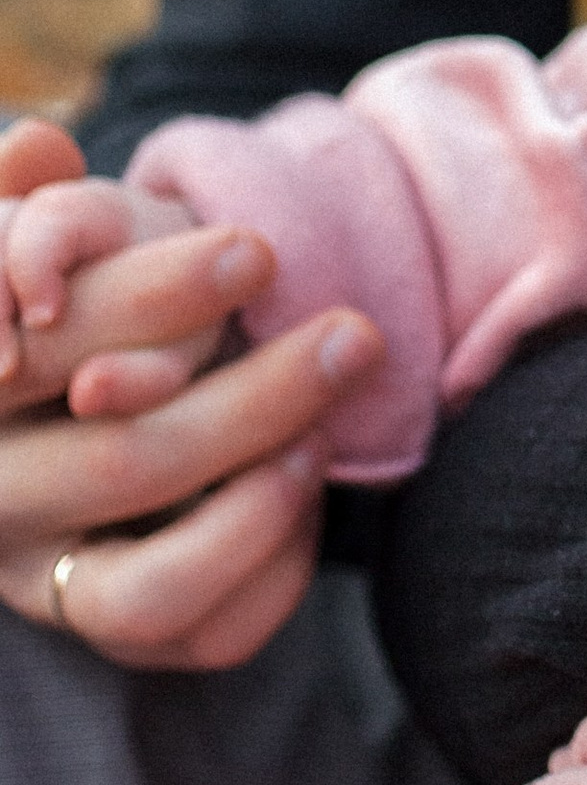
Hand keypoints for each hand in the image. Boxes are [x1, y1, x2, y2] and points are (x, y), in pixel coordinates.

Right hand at [0, 116, 384, 665]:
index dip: (151, 301)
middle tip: (354, 332)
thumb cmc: (83, 300)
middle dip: (254, 399)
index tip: (259, 251)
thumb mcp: (57, 238)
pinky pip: (199, 638)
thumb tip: (34, 145)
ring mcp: (42, 579)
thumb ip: (44, 203)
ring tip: (323, 436)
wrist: (81, 391)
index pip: (53, 347)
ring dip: (260, 511)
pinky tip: (308, 492)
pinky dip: (272, 575)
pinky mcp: (106, 628)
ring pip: (147, 592)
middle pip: (120, 464)